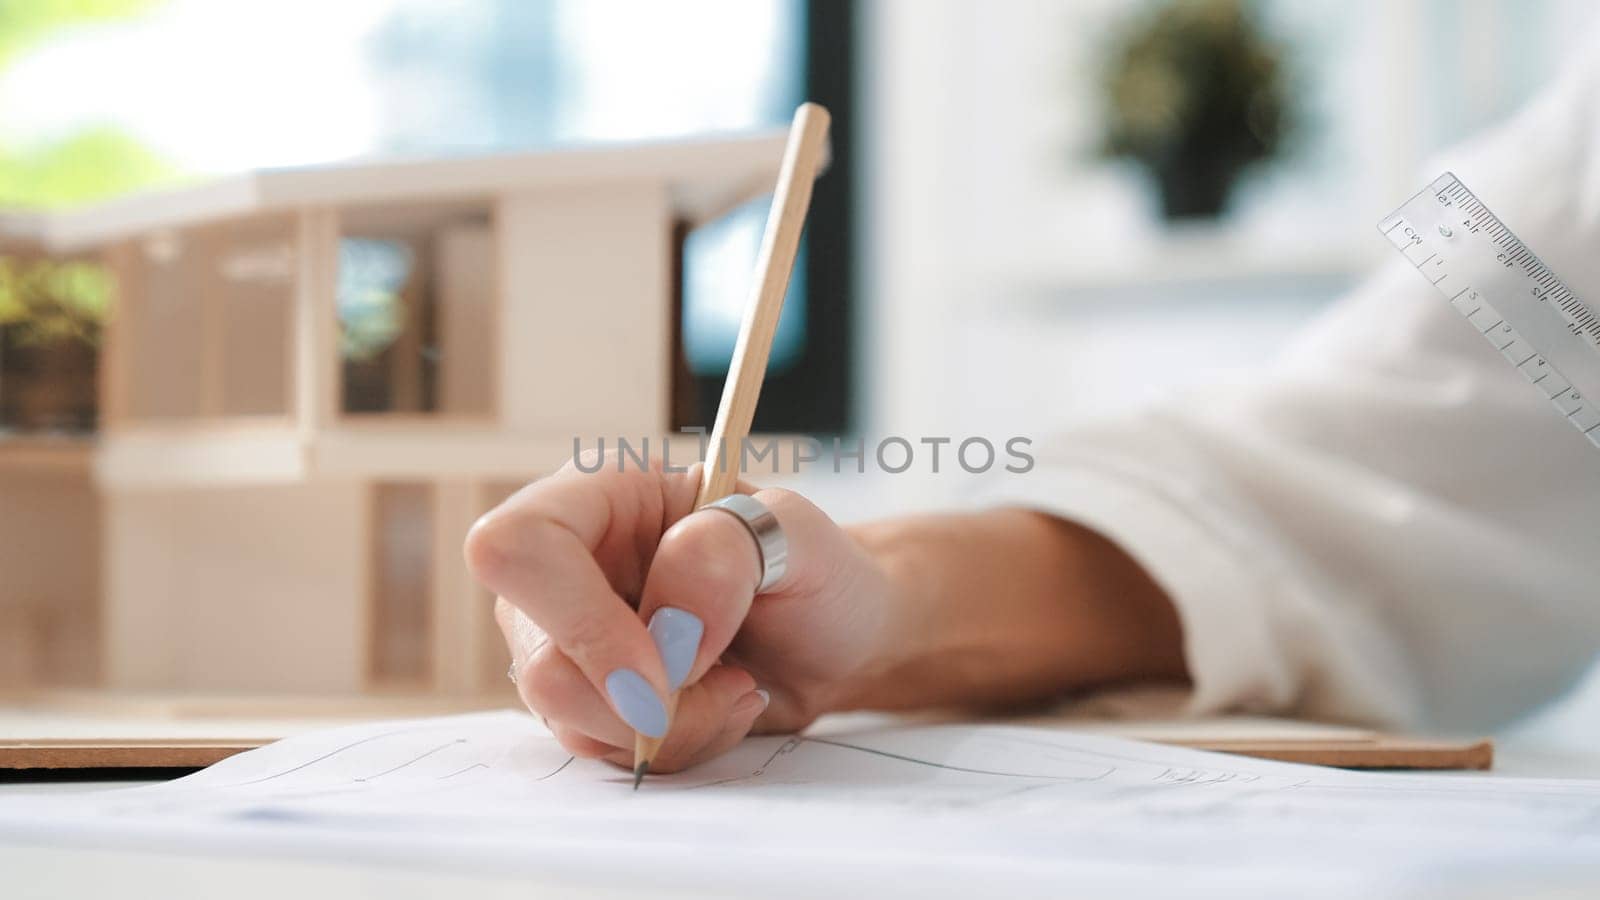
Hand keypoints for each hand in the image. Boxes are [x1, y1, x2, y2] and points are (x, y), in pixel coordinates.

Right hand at [464, 455, 895, 772]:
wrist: (835, 638)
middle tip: (727, 681)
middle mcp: (566, 568)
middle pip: (539, 660)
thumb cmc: (811, 567)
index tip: (663, 666)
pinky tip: (721, 705)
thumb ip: (727, 551)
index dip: (577, 618)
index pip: (517, 544)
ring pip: (569, 718)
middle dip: (642, 697)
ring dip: (671, 724)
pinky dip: (674, 743)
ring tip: (737, 684)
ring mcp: (570, 640)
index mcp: (599, 498)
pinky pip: (604, 748)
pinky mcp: (592, 700)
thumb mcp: (794, 531)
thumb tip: (667, 627)